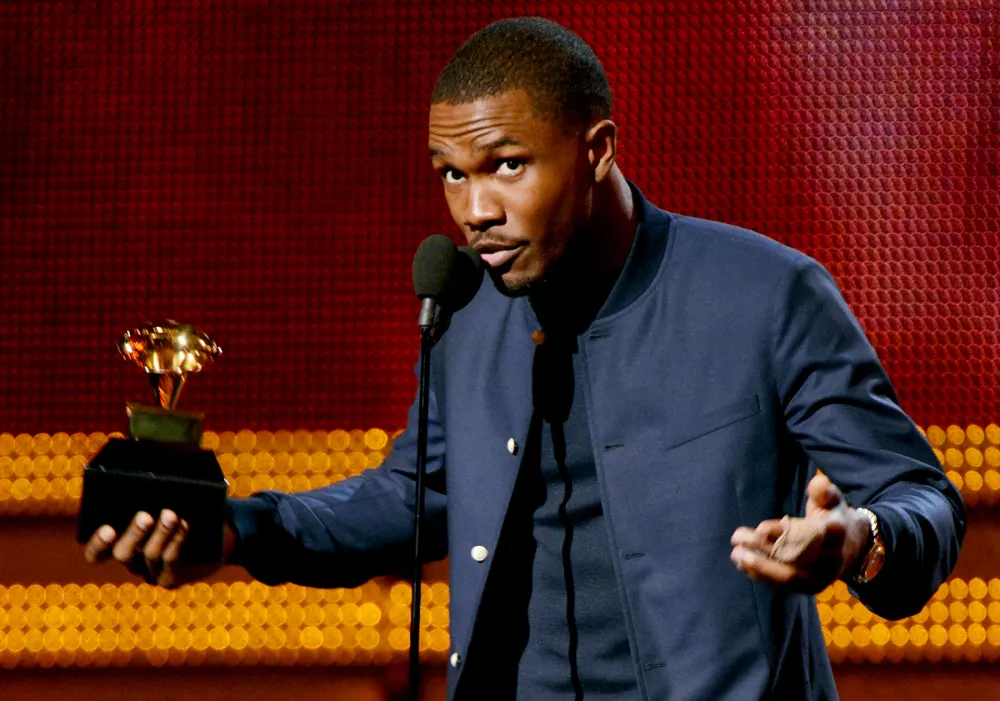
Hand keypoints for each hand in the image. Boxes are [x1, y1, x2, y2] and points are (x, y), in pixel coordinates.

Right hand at [83, 509, 234, 588]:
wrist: (207, 533)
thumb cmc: (175, 508)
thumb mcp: (158, 500)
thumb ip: (145, 495)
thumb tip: (143, 481)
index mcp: (118, 543)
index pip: (96, 553)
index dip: (98, 545)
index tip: (108, 530)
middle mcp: (130, 560)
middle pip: (122, 554)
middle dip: (133, 534)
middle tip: (144, 517)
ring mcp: (149, 572)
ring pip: (150, 554)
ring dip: (161, 532)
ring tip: (170, 515)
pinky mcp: (170, 578)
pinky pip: (171, 561)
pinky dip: (177, 540)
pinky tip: (184, 525)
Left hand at [729, 474, 870, 593]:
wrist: (853, 546)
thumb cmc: (833, 516)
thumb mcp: (832, 500)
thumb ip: (824, 491)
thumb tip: (818, 482)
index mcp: (837, 533)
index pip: (809, 534)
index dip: (784, 533)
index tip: (759, 528)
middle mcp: (832, 559)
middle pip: (796, 557)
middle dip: (764, 549)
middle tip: (736, 538)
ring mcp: (823, 577)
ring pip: (789, 576)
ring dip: (759, 566)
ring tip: (736, 554)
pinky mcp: (813, 588)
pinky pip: (785, 585)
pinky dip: (762, 576)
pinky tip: (743, 564)